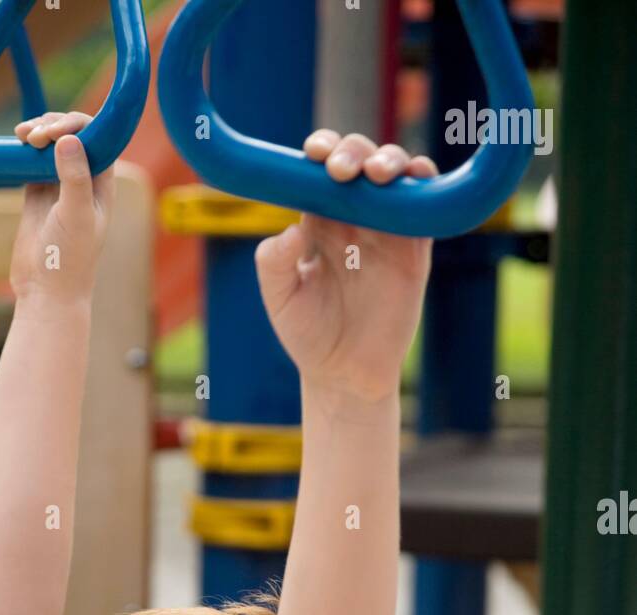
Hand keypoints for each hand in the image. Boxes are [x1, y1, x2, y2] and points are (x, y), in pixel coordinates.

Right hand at [9, 111, 114, 309]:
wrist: (46, 291)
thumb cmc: (69, 259)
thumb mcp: (76, 215)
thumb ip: (75, 177)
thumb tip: (68, 139)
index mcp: (102, 185)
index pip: (97, 139)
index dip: (77, 125)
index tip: (54, 132)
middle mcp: (84, 183)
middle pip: (74, 136)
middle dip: (54, 126)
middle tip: (33, 137)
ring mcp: (59, 188)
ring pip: (52, 146)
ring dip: (38, 133)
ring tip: (22, 134)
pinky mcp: (37, 195)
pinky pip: (32, 162)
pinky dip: (25, 150)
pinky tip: (16, 144)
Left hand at [254, 133, 437, 401]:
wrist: (346, 376)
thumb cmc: (309, 337)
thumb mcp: (281, 300)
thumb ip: (275, 264)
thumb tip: (289, 229)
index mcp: (320, 223)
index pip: (322, 173)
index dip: (322, 152)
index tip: (314, 154)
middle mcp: (355, 219)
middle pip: (360, 162)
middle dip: (353, 152)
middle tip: (341, 171)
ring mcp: (388, 231)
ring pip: (396, 176)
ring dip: (390, 161)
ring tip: (376, 174)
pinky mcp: (415, 250)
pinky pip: (426, 207)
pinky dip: (424, 184)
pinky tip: (415, 178)